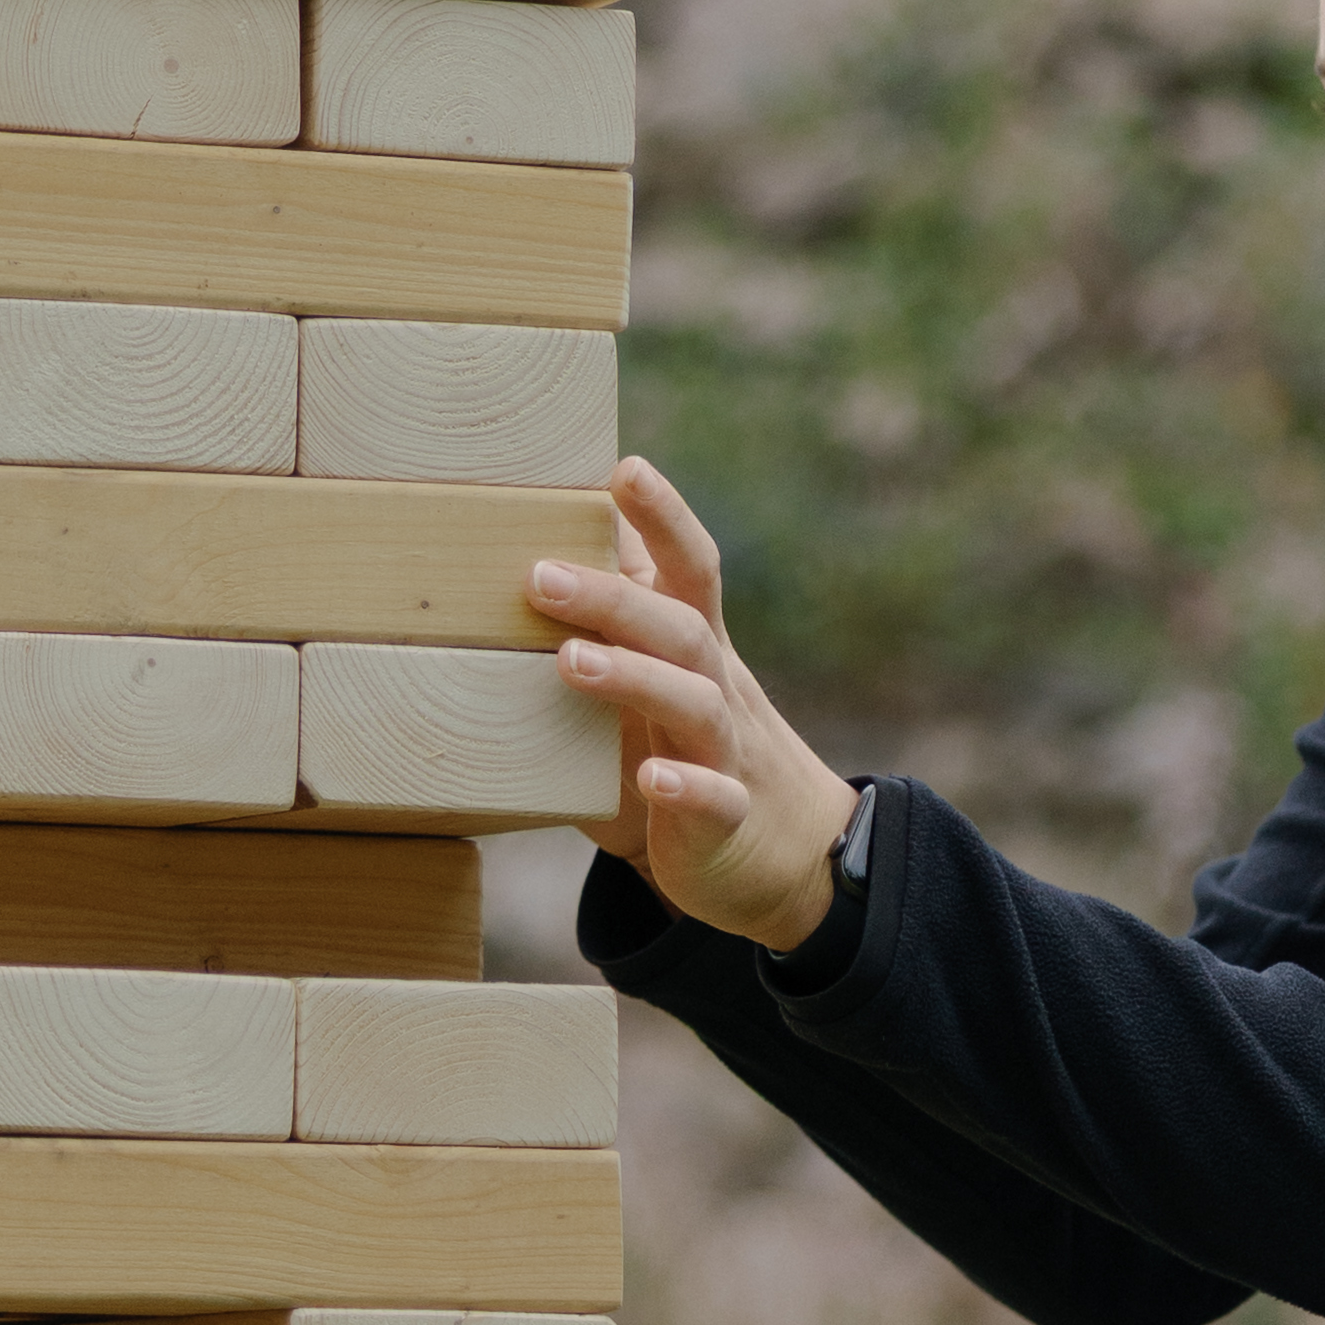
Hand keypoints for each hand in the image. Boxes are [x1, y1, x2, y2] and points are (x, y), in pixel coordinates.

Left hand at [537, 462, 864, 950]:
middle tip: (539, 575)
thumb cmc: (690, 749)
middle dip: (613, 598)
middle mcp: (717, 689)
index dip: (665, 516)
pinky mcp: (727, 820)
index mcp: (698, 649)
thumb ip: (615, 623)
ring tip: (571, 661)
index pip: (690, 568)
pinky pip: (714, 799)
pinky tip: (652, 776)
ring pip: (693, 703)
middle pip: (678, 628)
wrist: (785, 856)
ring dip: (633, 678)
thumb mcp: (659, 679)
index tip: (625, 468)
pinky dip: (686, 786)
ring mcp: (726, 752)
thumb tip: (546, 545)